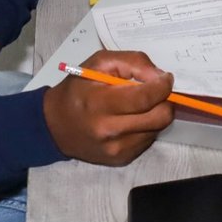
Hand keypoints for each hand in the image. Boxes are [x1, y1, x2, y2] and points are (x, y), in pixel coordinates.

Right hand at [42, 49, 174, 165]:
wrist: (55, 126)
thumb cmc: (77, 89)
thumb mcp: (98, 63)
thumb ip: (132, 62)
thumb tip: (160, 76)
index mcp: (101, 103)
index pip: (145, 98)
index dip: (163, 86)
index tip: (166, 79)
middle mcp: (110, 130)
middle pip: (159, 117)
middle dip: (164, 101)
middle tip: (156, 92)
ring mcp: (117, 149)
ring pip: (157, 129)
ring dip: (155, 114)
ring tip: (138, 106)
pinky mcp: (121, 159)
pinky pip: (148, 140)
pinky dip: (146, 127)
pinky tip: (130, 120)